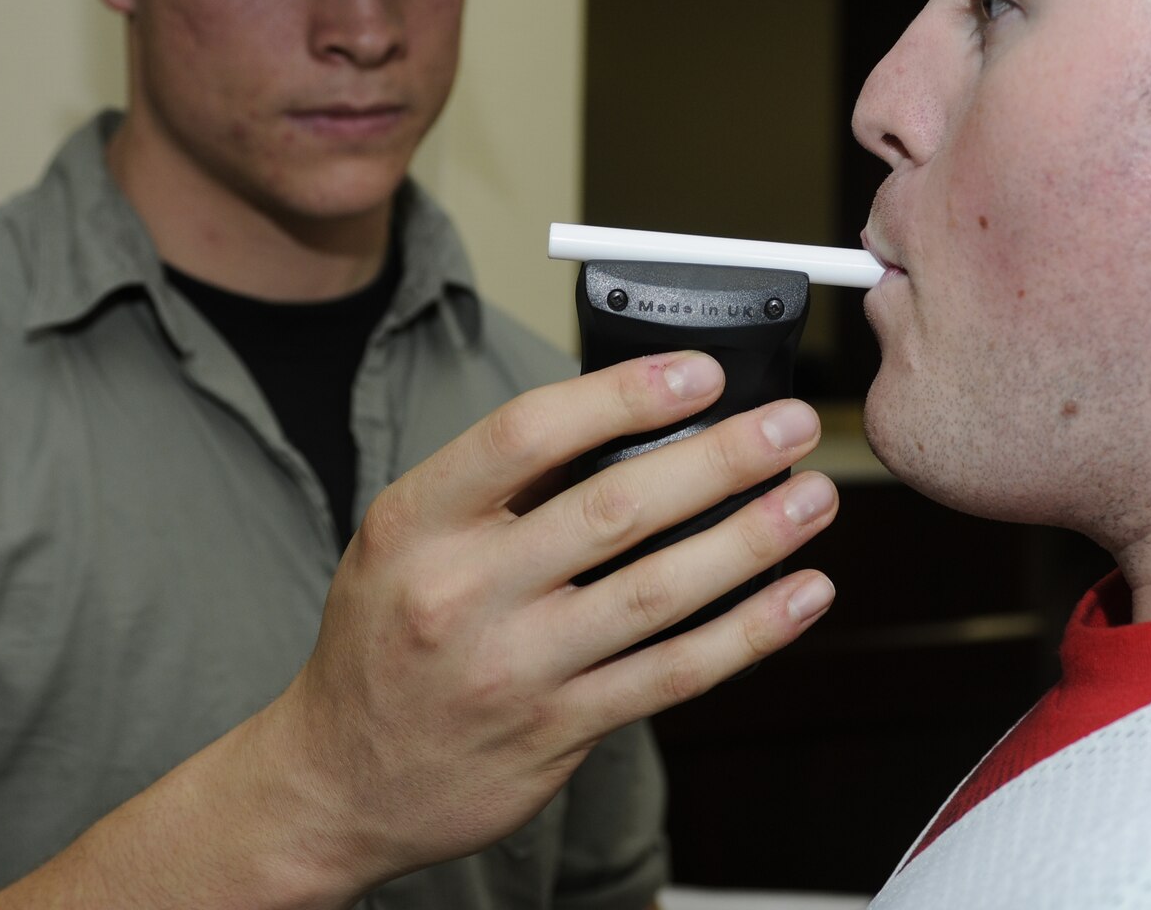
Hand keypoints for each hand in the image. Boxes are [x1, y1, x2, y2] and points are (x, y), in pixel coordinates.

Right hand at [261, 350, 837, 889]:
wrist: (337, 779)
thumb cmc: (387, 635)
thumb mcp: (405, 538)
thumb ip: (500, 488)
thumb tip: (630, 418)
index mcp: (418, 522)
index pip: (528, 434)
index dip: (624, 394)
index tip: (701, 371)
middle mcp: (463, 592)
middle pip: (613, 509)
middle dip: (720, 459)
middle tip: (792, 425)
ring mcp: (514, 668)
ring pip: (657, 593)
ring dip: (752, 540)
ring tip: (814, 498)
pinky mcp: (558, 730)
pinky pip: (671, 673)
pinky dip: (748, 633)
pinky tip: (800, 595)